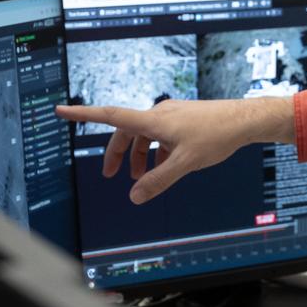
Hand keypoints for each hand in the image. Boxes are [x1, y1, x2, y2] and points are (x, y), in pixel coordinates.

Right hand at [55, 98, 294, 203]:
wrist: (245, 120)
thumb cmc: (217, 135)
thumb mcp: (185, 164)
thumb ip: (158, 181)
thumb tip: (134, 196)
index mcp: (153, 120)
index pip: (110, 116)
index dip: (83, 115)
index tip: (61, 111)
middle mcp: (160, 113)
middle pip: (127, 131)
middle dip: (117, 153)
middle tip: (112, 176)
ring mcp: (173, 114)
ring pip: (145, 134)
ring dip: (139, 155)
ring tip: (141, 177)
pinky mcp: (184, 118)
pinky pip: (161, 134)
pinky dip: (157, 150)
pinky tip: (166, 165)